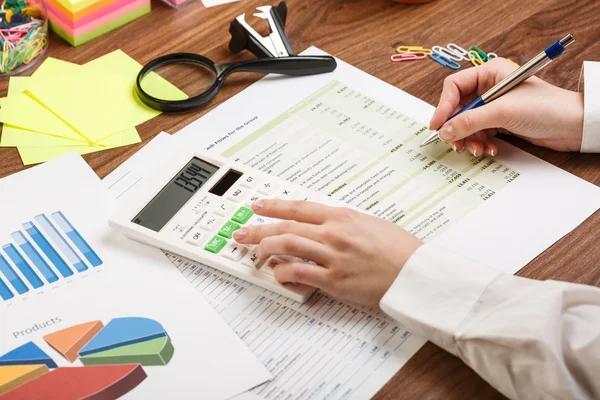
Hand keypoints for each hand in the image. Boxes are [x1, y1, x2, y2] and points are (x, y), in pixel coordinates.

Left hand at [233, 199, 422, 306]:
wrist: (417, 273)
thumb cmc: (400, 250)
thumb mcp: (370, 224)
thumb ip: (343, 223)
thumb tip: (322, 226)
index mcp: (342, 216)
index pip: (298, 207)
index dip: (273, 206)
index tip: (257, 206)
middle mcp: (333, 233)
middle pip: (285, 226)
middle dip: (258, 229)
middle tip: (242, 232)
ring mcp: (332, 256)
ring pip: (286, 246)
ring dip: (264, 249)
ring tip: (254, 254)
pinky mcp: (334, 281)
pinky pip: (298, 273)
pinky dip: (282, 273)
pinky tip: (277, 274)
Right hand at [430, 58, 583, 156]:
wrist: (572, 126)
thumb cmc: (545, 107)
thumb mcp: (502, 112)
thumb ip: (470, 121)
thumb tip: (444, 131)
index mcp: (489, 73)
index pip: (454, 87)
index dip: (443, 106)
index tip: (437, 125)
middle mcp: (489, 88)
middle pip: (458, 109)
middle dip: (457, 128)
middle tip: (455, 143)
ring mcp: (494, 106)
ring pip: (467, 124)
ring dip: (468, 139)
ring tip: (477, 150)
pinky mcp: (500, 122)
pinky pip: (479, 133)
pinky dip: (480, 143)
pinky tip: (490, 150)